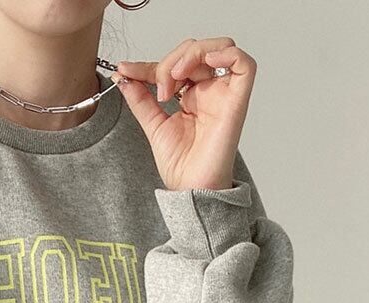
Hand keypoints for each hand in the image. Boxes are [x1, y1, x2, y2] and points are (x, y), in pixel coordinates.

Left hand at [110, 37, 256, 191]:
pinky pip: (245, 64)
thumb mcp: (153, 125)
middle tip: (159, 89)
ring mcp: (225, 94)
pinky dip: (226, 52)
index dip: (149, 65)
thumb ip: (140, 99)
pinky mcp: (237, 101)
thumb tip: (124, 77)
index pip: (174, 65)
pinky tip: (205, 60)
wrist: (191, 189)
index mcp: (192, 96)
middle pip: (196, 50)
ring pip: (220, 47)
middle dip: (170, 61)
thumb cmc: (181, 166)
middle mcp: (210, 92)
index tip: (125, 71)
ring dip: (192, 54)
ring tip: (174, 78)